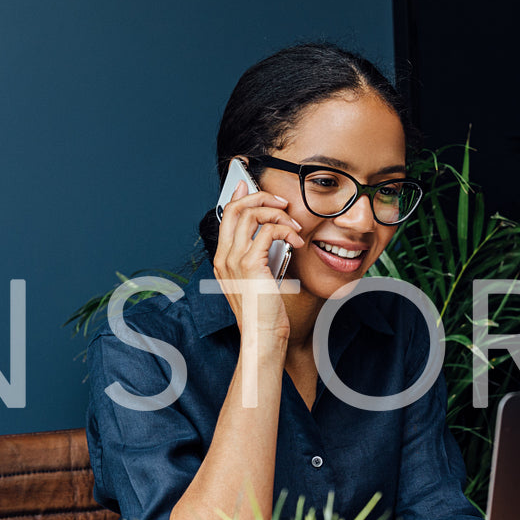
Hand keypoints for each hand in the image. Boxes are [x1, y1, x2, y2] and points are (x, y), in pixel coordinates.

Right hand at [212, 182, 305, 340]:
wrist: (262, 334)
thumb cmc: (264, 312)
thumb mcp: (259, 279)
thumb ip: (260, 256)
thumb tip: (271, 233)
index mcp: (223, 259)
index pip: (226, 215)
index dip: (239, 196)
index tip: (250, 185)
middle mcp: (224, 256)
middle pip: (236, 207)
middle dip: (261, 196)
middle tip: (281, 202)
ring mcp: (234, 259)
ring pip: (251, 213)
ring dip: (277, 213)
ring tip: (293, 226)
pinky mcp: (250, 263)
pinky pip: (269, 230)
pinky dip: (286, 230)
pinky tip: (296, 241)